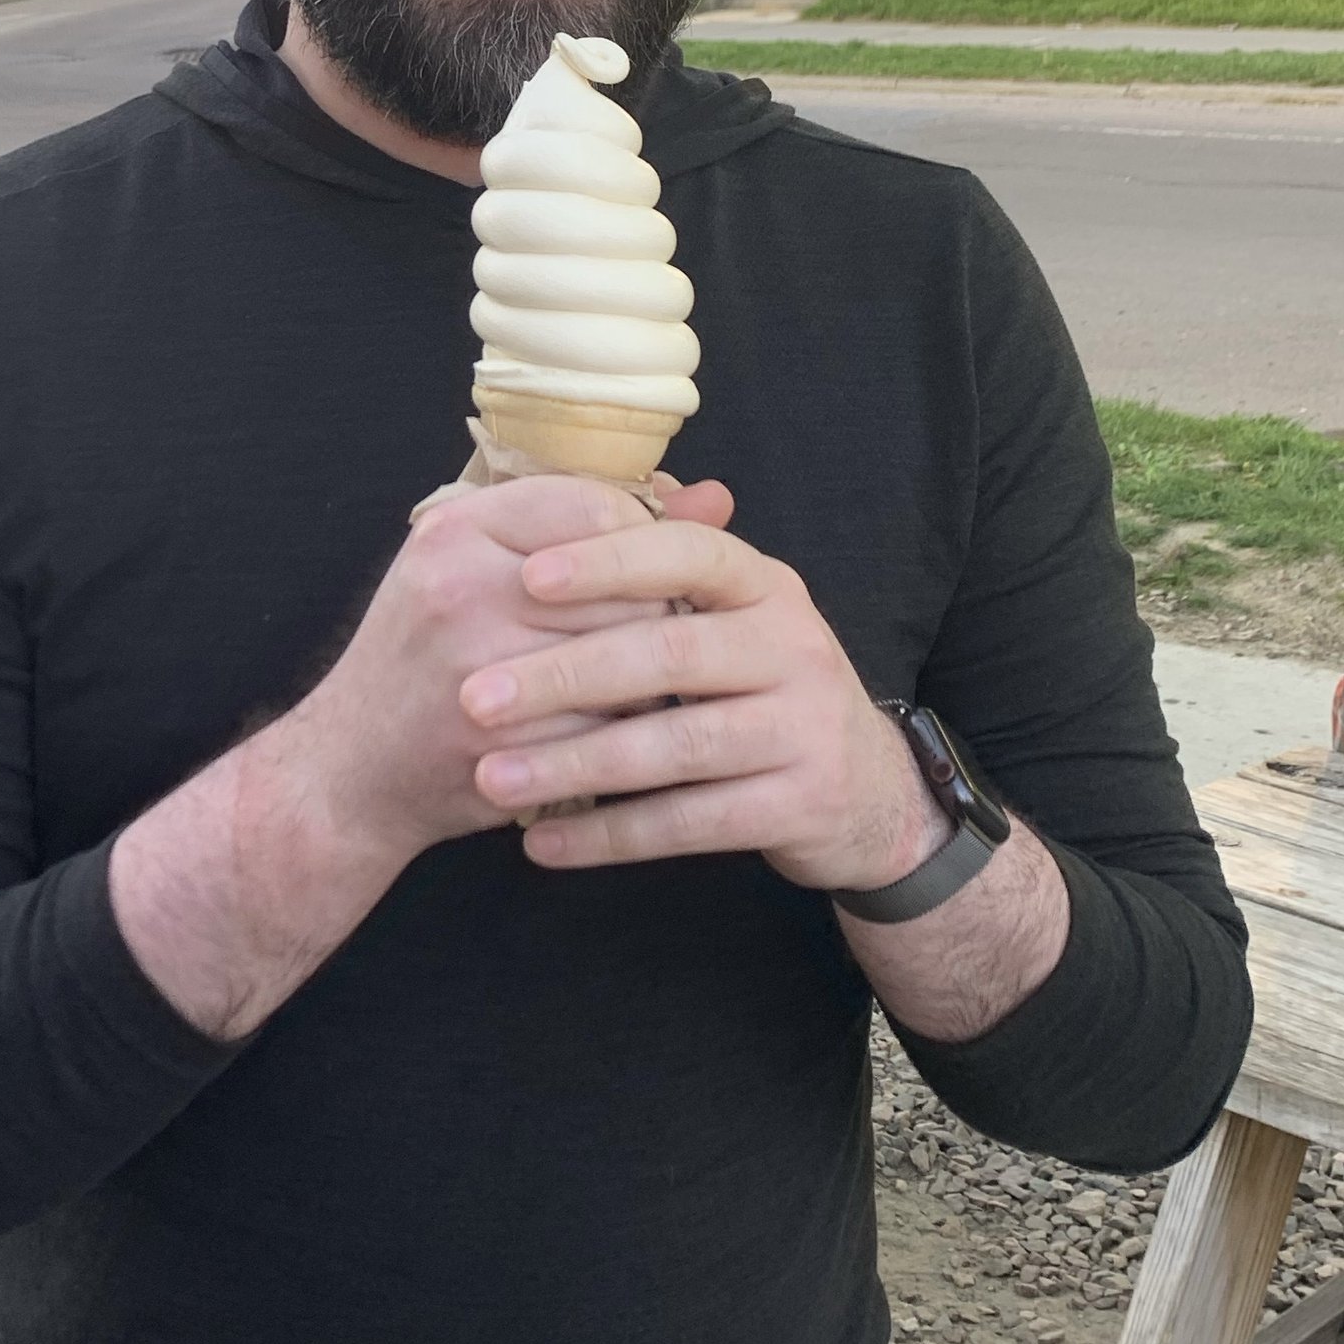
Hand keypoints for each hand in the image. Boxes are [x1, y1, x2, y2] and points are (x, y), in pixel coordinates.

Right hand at [283, 469, 736, 878]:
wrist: (351, 767)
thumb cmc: (426, 655)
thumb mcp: (482, 567)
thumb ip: (590, 527)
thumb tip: (716, 498)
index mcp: (457, 528)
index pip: (597, 506)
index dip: (641, 543)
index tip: (643, 573)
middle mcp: (462, 585)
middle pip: (626, 583)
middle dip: (650, 614)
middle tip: (639, 638)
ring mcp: (479, 665)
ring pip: (630, 655)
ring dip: (647, 676)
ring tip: (626, 683)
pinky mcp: (502, 738)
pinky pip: (611, 725)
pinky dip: (622, 732)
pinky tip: (601, 733)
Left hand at [456, 485, 941, 892]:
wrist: (867, 792)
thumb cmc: (761, 688)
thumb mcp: (730, 617)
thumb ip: (659, 570)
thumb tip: (562, 500)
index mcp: (763, 585)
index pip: (687, 554)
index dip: (609, 562)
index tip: (526, 577)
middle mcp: (793, 645)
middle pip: (669, 653)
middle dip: (563, 675)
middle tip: (475, 697)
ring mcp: (803, 728)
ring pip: (674, 746)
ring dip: (574, 763)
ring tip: (493, 778)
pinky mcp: (799, 805)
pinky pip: (689, 823)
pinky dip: (610, 834)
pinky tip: (544, 843)